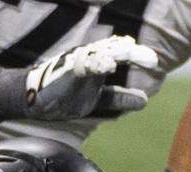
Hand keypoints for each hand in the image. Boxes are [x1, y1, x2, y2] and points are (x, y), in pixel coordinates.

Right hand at [24, 35, 159, 119]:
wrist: (36, 99)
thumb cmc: (67, 96)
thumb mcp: (99, 100)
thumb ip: (120, 99)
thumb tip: (145, 99)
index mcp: (100, 65)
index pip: (122, 59)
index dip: (138, 58)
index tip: (154, 62)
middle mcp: (91, 59)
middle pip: (115, 54)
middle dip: (134, 54)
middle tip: (152, 59)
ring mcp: (79, 62)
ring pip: (101, 54)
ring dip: (117, 53)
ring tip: (131, 51)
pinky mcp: (68, 70)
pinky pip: (84, 65)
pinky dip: (96, 64)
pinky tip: (109, 65)